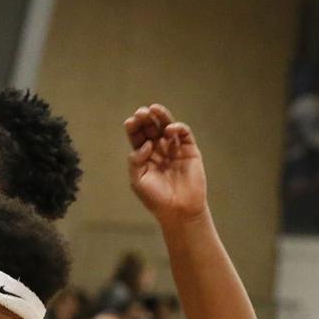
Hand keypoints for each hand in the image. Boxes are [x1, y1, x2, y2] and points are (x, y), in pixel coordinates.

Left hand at [125, 104, 207, 224]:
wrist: (178, 210)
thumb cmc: (155, 198)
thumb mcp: (138, 180)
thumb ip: (136, 161)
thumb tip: (145, 144)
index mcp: (144, 156)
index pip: (137, 136)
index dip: (133, 127)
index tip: (130, 122)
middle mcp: (158, 149)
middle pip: (151, 128)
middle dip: (145, 119)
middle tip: (141, 112)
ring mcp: (174, 148)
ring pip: (167, 127)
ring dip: (161, 116)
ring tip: (153, 109)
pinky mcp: (189, 150)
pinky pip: (184, 134)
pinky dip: (177, 127)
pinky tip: (169, 129)